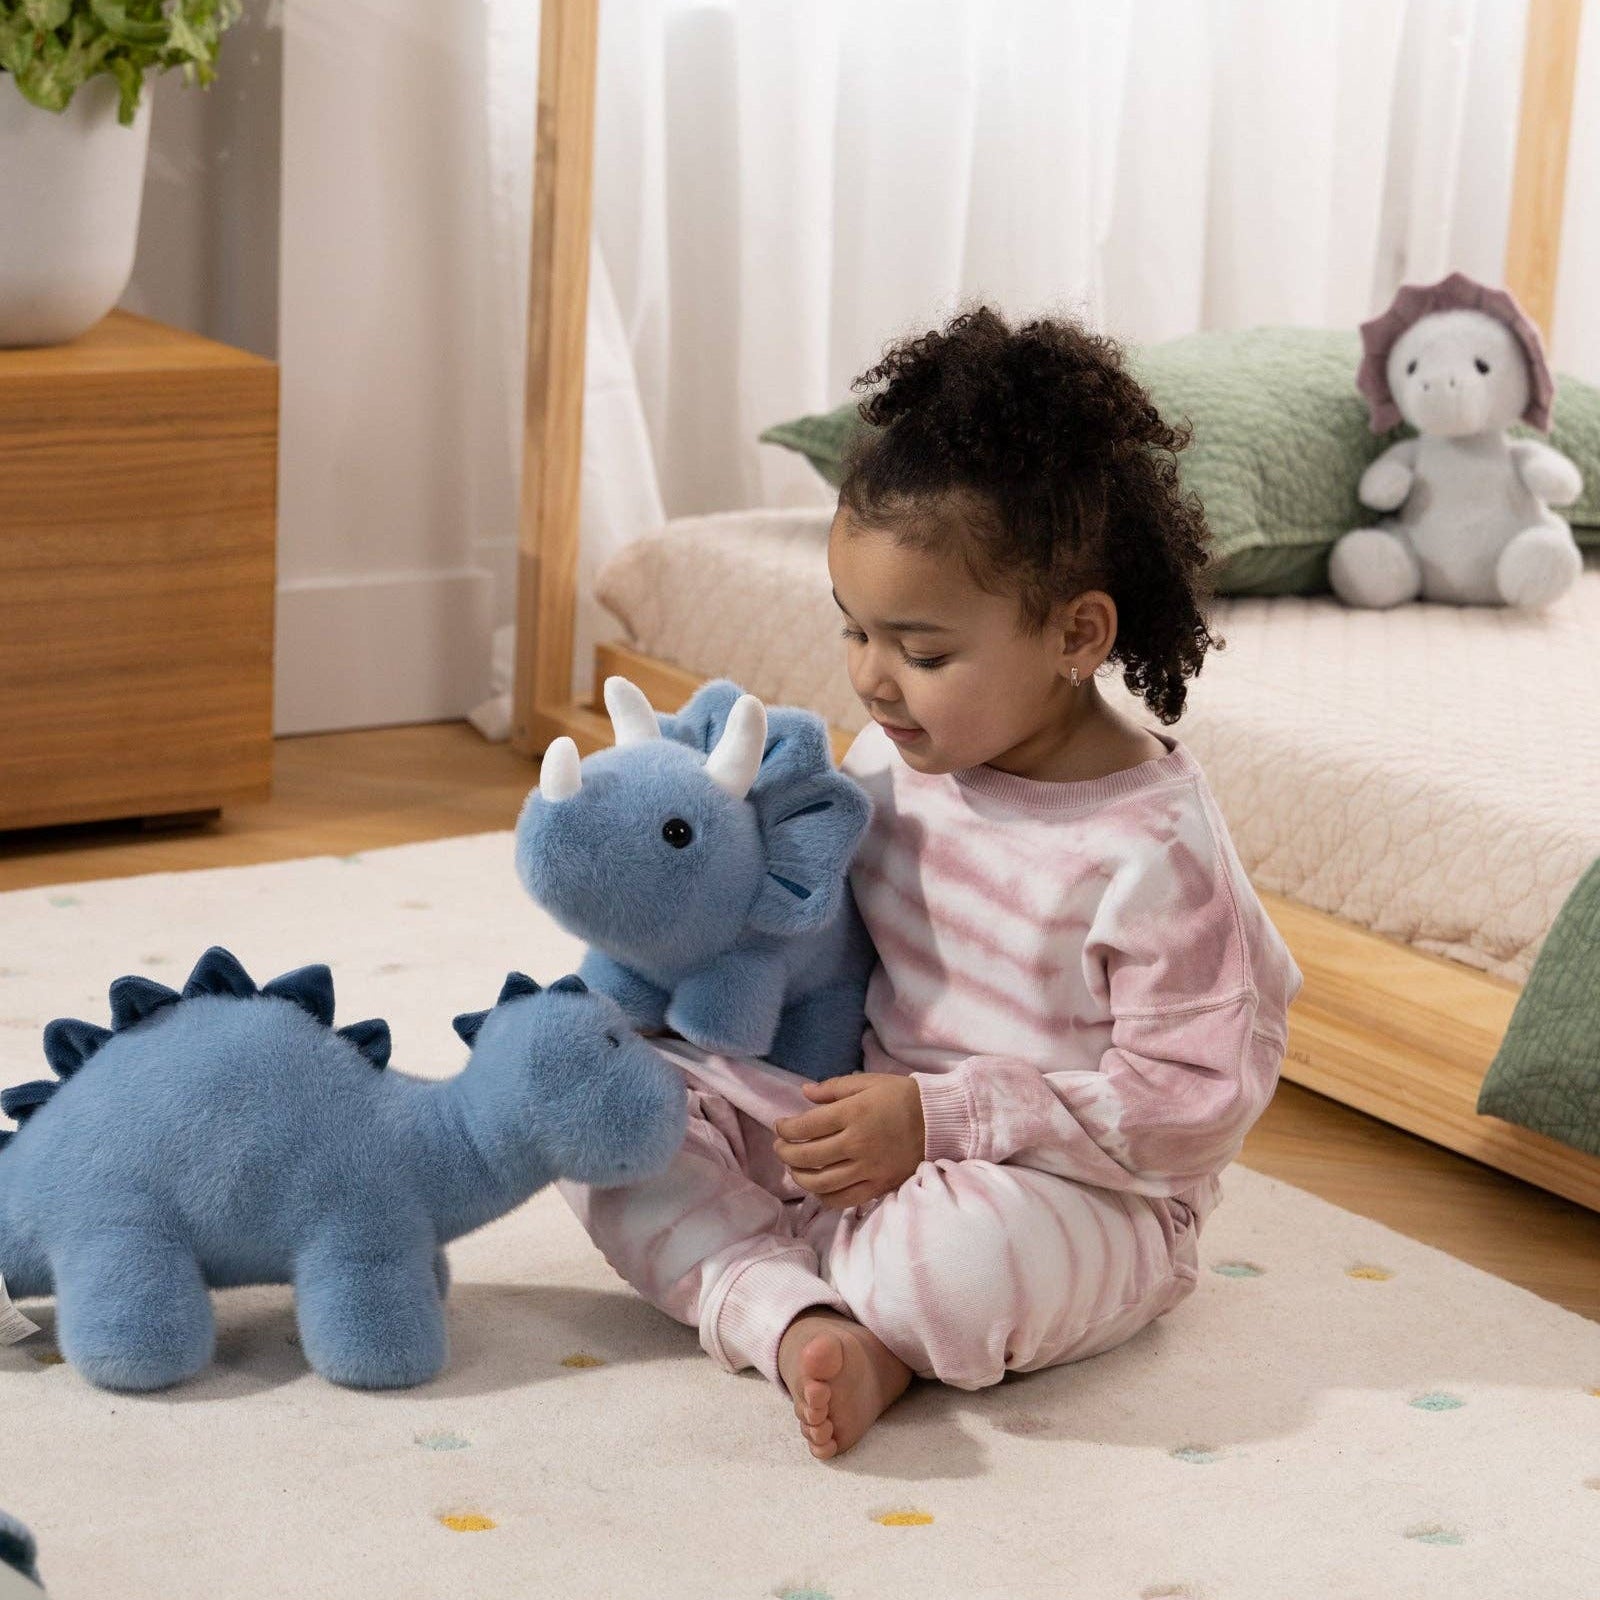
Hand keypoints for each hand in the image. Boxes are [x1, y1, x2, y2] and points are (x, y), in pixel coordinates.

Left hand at [772, 1073, 925, 1210]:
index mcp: (854, 1114)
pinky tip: (817, 1188)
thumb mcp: (868, 1082)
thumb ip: (834, 1088)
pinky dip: (824, 1197)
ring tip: (794, 1168)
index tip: (780, 1126)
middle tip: (780, 1147)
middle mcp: (857, 1144)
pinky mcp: (879, 1186)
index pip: (806, 1126)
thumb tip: (804, 1092)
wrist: (939, 1121)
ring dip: (799, 1176)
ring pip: (821, 1182)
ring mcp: (868, 1169)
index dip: (786, 1129)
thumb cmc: (901, 1097)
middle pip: (808, 1156)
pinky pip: (844, 1199)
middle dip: (786, 1152)